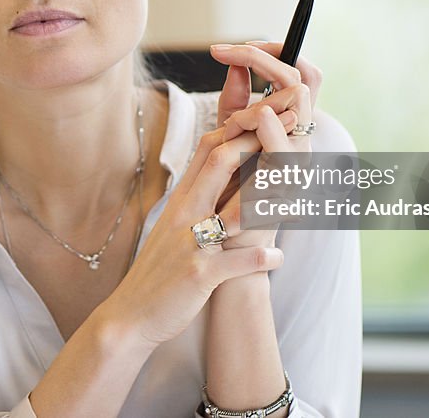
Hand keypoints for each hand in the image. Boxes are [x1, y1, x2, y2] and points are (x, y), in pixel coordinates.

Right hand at [101, 124, 284, 348]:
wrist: (130, 314)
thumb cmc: (160, 269)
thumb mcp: (175, 225)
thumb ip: (198, 198)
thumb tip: (225, 172)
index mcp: (182, 198)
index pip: (208, 148)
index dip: (239, 127)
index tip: (268, 113)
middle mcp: (184, 212)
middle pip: (220, 162)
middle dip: (257, 141)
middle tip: (291, 127)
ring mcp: (190, 242)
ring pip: (233, 209)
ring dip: (270, 200)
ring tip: (297, 197)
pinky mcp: (198, 275)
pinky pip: (236, 262)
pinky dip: (261, 260)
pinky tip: (278, 258)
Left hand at [208, 42, 322, 249]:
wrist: (226, 240)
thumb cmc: (226, 191)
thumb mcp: (228, 137)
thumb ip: (234, 103)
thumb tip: (235, 63)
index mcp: (292, 126)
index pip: (302, 73)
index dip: (277, 50)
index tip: (238, 46)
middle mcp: (303, 139)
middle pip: (305, 79)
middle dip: (265, 59)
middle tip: (228, 52)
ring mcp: (301, 161)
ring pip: (299, 105)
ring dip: (258, 96)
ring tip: (230, 111)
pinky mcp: (290, 185)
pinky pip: (285, 147)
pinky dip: (268, 127)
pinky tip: (249, 118)